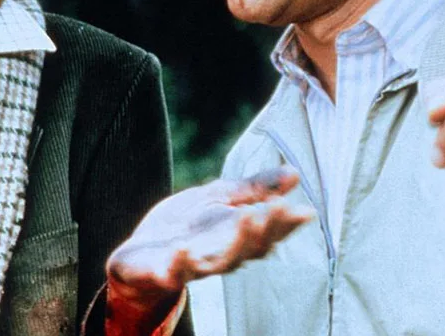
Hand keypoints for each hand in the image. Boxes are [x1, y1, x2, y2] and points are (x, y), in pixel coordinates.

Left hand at [106, 167, 312, 307]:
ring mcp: (192, 266)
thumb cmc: (185, 227)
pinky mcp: (162, 272)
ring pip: (220, 262)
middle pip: (250, 248)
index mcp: (235, 236)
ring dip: (236, 243)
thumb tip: (295, 172)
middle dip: (266, 229)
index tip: (305, 211)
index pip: (267, 232)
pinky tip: (184, 249)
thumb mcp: (219, 198)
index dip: (286, 224)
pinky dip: (179, 263)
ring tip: (248, 216)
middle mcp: (220, 255)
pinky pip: (173, 273)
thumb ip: (254, 189)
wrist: (139, 255)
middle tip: (280, 208)